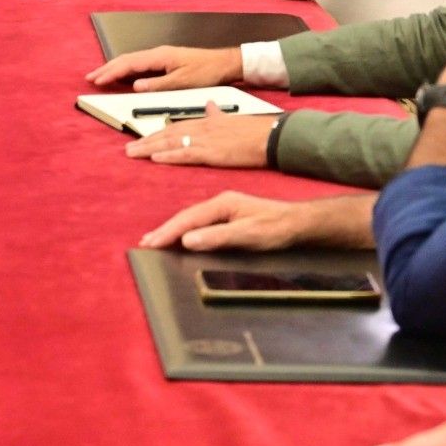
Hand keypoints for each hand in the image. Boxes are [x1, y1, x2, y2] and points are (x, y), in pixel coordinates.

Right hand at [86, 45, 243, 90]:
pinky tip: (121, 74)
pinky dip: (125, 69)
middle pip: (126, 59)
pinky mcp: (164, 61)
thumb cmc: (207, 72)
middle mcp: (157, 53)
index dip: (111, 72)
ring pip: (131, 60)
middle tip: (90, 77)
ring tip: (100, 76)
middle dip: (107, 68)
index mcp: (160, 56)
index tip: (97, 80)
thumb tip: (135, 85)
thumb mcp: (183, 82)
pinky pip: (138, 64)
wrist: (224, 63)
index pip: (129, 63)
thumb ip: (158, 84)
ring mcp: (160, 56)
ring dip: (114, 68)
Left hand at [124, 106, 273, 167]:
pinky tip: (155, 158)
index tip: (142, 138)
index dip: (157, 133)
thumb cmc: (254, 129)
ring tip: (132, 153)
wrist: (271, 135)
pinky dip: (170, 156)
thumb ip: (216, 113)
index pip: (175, 126)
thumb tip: (209, 105)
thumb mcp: (231, 117)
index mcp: (205, 122)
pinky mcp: (212, 153)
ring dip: (149, 148)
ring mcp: (205, 141)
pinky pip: (186, 154)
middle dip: (146, 141)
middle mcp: (201, 129)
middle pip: (167, 134)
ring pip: (171, 143)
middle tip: (128, 148)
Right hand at [139, 190, 313, 250]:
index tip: (151, 243)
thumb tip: (187, 240)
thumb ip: (218, 237)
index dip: (168, 232)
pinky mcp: (229, 216)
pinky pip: (200, 222)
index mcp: (222, 203)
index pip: (188, 219)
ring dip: (173, 230)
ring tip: (156, 240)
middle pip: (186, 216)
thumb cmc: (276, 229)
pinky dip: (186, 230)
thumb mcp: (248, 235)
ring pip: (192, 219)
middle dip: (165, 230)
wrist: (300, 223)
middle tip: (145, 243)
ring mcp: (224, 208)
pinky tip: (181, 236)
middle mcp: (220, 202)